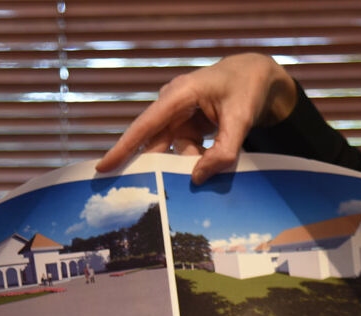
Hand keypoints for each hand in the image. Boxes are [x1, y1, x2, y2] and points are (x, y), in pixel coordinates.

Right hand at [96, 53, 296, 183]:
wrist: (257, 76)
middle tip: (152, 195)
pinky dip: (196, 160)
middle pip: (155, 142)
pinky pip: (186, 150)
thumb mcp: (242, 119)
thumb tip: (198, 178)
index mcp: (179, 94)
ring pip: (175, 150)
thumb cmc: (247, 89)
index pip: (146, 125)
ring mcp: (180, 115)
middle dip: (156, 166)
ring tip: (205, 173)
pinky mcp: (189, 125)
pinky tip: (208, 167)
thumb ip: (223, 150)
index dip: (124, 147)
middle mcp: (173, 104)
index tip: (103, 167)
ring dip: (187, 164)